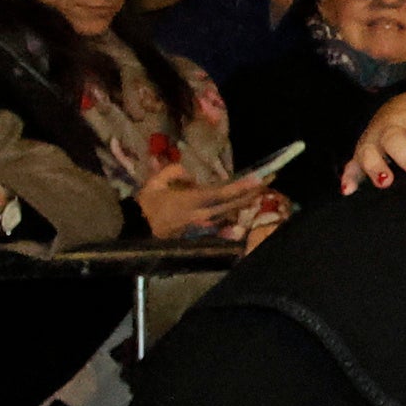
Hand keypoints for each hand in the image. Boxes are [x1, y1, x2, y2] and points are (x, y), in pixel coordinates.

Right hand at [135, 163, 281, 239]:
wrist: (136, 231)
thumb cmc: (144, 206)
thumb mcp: (154, 183)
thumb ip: (173, 173)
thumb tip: (190, 175)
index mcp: (190, 202)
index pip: (221, 194)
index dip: (241, 187)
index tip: (259, 179)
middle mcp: (201, 215)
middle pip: (232, 205)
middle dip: (252, 193)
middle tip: (270, 180)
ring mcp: (201, 225)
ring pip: (229, 214)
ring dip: (245, 202)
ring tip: (261, 189)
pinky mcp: (199, 231)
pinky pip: (221, 221)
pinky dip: (234, 213)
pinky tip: (243, 207)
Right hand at [341, 90, 405, 191]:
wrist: (395, 104)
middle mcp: (390, 128)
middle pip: (397, 142)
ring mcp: (373, 141)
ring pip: (370, 153)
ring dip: (375, 168)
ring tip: (385, 182)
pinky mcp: (361, 154)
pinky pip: (352, 165)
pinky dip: (349, 177)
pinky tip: (348, 190)